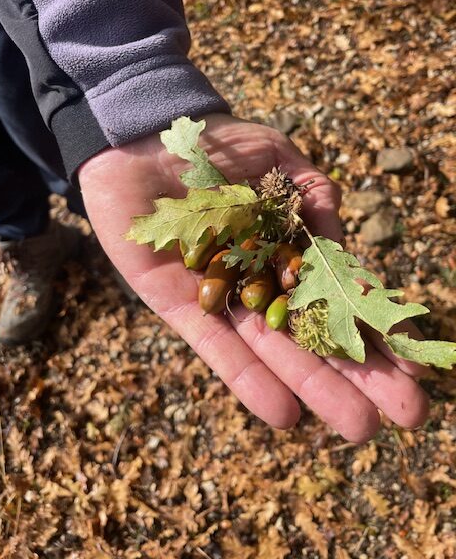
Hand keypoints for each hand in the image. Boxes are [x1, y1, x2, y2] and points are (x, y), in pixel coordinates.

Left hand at [78, 113, 428, 441]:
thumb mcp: (281, 161)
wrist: (146, 136)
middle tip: (406, 416)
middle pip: (312, 334)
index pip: (337, 296)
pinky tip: (284, 413)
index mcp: (286, 250)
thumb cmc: (219, 143)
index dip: (375, 328)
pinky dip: (247, 379)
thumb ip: (315, 202)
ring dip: (314, 387)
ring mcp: (221, 296)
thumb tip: (342, 252)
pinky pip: (215, 347)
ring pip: (272, 350)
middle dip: (359, 374)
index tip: (416, 365)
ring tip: (359, 426)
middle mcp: (258, 281)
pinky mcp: (179, 304)